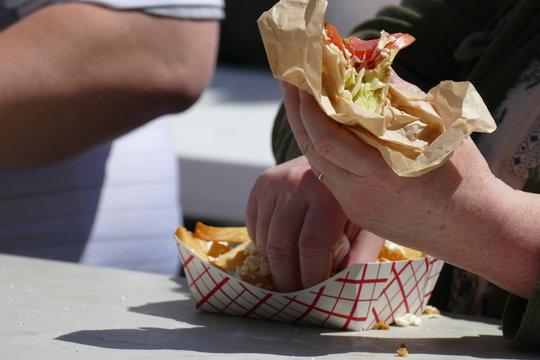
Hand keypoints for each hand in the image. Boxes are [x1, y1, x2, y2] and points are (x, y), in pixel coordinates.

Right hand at [246, 156, 382, 291]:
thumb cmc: (355, 195)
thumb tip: (346, 291)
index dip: (311, 278)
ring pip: (264, 240)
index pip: (311, 246)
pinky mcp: (261, 182)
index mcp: (329, 193)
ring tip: (294, 270)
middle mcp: (298, 183)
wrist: (337, 154)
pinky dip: (265, 246)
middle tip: (297, 297)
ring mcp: (275, 181)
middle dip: (287, 280)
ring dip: (276, 264)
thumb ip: (359, 255)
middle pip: (280, 247)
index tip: (315, 297)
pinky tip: (283, 246)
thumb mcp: (367, 223)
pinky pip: (254, 228)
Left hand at [279, 80, 539, 298]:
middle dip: (298, 113)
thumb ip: (403, 98)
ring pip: (318, 166)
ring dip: (307, 132)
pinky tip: (324, 133)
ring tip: (303, 103)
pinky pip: (330, 179)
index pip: (327, 139)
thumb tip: (373, 70)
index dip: (310, 107)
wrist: (473, 228)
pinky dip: (324, 152)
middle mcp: (360, 192)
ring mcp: (356, 206)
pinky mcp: (357, 214)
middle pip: (312, 151)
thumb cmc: (464, 176)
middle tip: (292, 82)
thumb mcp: (441, 128)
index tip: (304, 79)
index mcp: (381, 171)